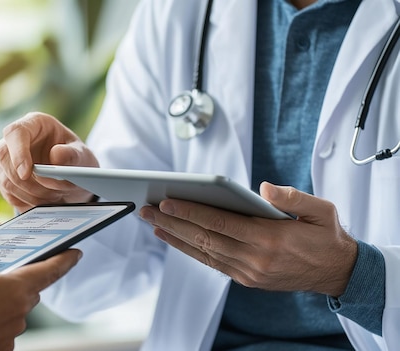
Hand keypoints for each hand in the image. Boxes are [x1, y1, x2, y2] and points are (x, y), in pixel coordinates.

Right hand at [0, 112, 98, 211]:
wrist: (72, 176)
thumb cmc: (76, 159)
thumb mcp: (83, 156)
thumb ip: (73, 155)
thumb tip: (56, 155)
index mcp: (34, 124)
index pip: (15, 132)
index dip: (18, 153)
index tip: (27, 173)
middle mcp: (14, 140)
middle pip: (4, 158)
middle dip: (28, 181)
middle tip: (53, 192)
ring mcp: (6, 160)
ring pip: (7, 181)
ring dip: (32, 194)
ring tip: (56, 197)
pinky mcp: (4, 179)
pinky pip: (10, 195)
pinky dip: (29, 202)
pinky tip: (46, 201)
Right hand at [0, 249, 81, 350]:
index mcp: (14, 290)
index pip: (49, 271)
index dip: (64, 261)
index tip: (75, 254)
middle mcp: (19, 314)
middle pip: (27, 294)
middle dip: (13, 287)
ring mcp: (10, 336)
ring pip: (12, 314)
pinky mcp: (0, 350)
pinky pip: (1, 332)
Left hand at [138, 182, 357, 296]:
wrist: (337, 272)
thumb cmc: (327, 235)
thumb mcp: (321, 210)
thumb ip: (292, 198)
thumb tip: (262, 188)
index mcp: (270, 239)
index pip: (220, 223)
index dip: (191, 212)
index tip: (167, 201)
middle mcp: (255, 259)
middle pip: (204, 238)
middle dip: (172, 223)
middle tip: (146, 210)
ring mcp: (249, 272)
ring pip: (204, 252)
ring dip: (175, 237)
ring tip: (153, 223)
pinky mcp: (247, 279)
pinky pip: (212, 263)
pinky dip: (190, 251)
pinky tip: (174, 239)